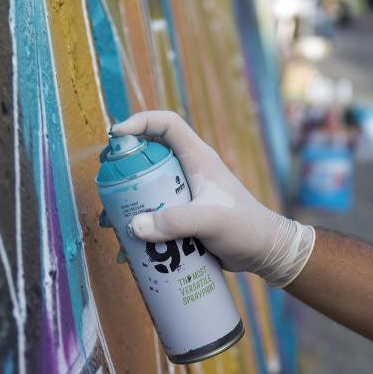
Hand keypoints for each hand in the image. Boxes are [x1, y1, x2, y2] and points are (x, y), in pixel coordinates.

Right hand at [110, 110, 314, 287]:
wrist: (265, 252)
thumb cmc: (245, 227)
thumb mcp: (210, 220)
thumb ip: (175, 222)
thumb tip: (135, 226)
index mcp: (198, 158)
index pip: (168, 124)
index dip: (141, 122)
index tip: (117, 135)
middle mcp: (190, 171)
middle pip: (150, 157)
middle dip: (125, 169)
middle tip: (107, 184)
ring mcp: (187, 194)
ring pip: (150, 189)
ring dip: (130, 203)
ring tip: (112, 222)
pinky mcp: (186, 216)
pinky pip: (157, 215)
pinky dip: (142, 227)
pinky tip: (131, 248)